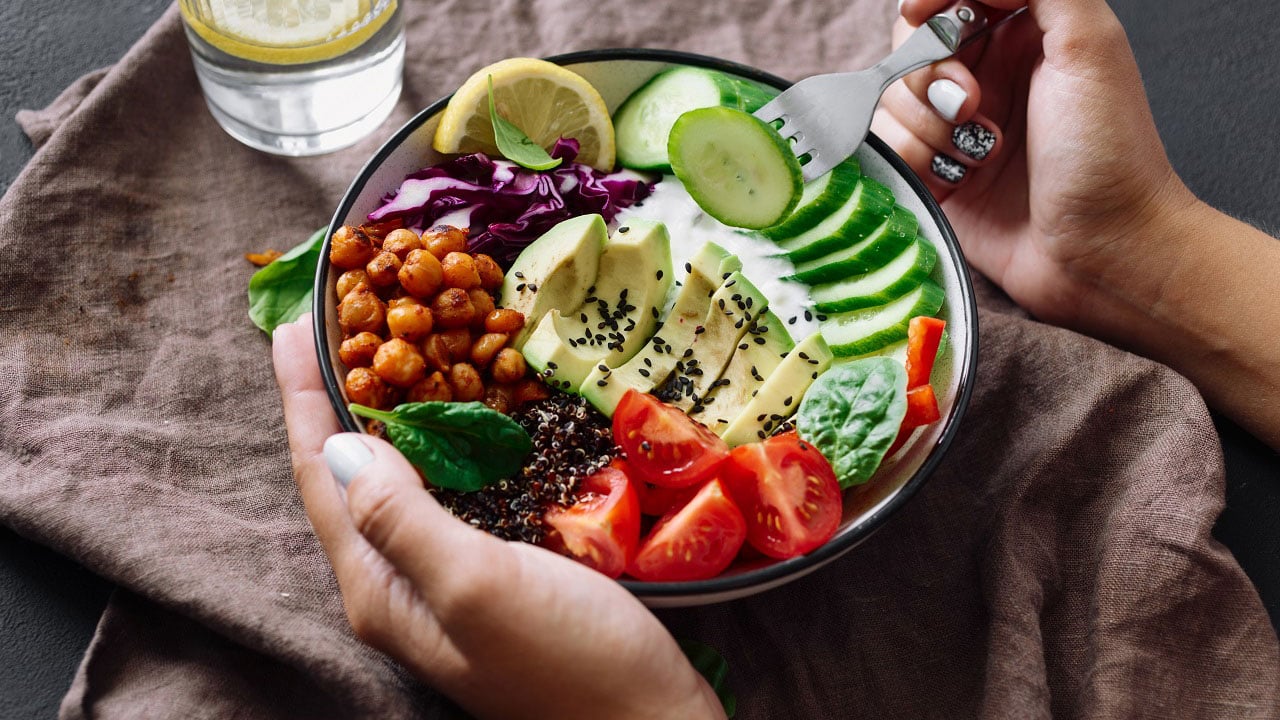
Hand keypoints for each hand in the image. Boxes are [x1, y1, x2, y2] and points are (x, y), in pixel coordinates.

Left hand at [272, 315, 724, 719]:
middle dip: (334, 394)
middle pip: (348, 475)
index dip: (304, 394)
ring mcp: (445, 580)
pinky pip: (446, 491)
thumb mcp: (478, 586)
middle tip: (339, 317)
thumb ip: (402, 518)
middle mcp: (399, 584)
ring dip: (382, 411)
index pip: (323, 473)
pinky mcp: (493, 572)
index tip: (294, 319)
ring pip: (396, 480)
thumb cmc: (571, 661)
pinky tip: (457, 413)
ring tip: (384, 347)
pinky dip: (439, 441)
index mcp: (379, 586)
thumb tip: (339, 446)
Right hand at [880, 0, 1279, 447]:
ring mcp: (956, 126)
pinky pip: (888, 147)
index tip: (922, 14)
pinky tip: (958, 180)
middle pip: (909, 42)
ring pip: (891, 96)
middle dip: (927, 70)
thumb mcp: (1089, 42)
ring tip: (977, 152)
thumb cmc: (1107, 153)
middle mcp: (988, 73)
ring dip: (924, 123)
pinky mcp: (935, 174)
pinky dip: (915, 160)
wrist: (1102, 253)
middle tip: (969, 105)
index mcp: (1027, 32)